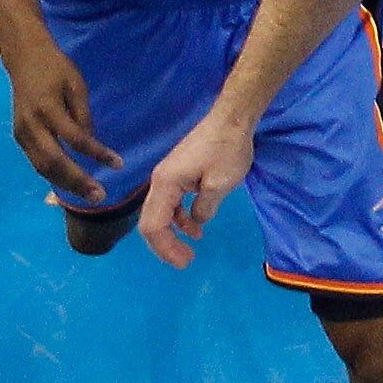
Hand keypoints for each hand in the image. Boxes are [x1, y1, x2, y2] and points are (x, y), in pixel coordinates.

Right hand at [5, 39, 116, 206]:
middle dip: (78, 181)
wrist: (24, 58)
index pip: (75, 138)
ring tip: (88, 195)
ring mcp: (21, 133)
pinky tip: (71, 183)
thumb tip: (90, 144)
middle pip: (54, 161)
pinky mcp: (19, 137)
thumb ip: (83, 114)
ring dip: (66, 185)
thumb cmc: (55, 68)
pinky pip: (37, 162)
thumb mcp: (76, 84)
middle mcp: (31, 125)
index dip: (97, 153)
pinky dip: (54, 176)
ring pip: (42, 167)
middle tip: (100, 195)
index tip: (118, 164)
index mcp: (48, 108)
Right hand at [138, 107, 252, 267]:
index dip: (165, 248)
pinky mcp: (178, 174)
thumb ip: (204, 208)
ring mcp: (167, 177)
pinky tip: (195, 229)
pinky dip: (179, 219)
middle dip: (164, 245)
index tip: (185, 262)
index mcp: (165, 183)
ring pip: (160, 213)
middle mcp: (160, 181)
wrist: (230, 120)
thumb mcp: (220, 184)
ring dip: (171, 234)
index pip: (154, 224)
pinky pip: (171, 203)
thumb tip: (197, 221)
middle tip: (185, 262)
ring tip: (189, 251)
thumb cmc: (226, 150)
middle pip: (151, 221)